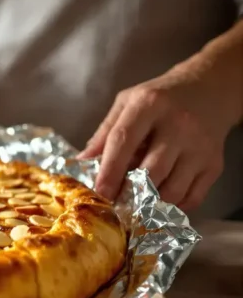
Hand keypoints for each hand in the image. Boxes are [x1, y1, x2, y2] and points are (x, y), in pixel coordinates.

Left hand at [78, 70, 238, 210]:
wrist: (210, 89)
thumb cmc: (160, 99)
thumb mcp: (128, 103)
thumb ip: (105, 131)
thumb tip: (82, 161)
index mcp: (150, 105)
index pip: (124, 141)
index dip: (109, 170)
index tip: (98, 192)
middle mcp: (178, 125)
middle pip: (150, 171)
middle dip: (129, 194)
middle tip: (114, 205)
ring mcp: (200, 147)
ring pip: (172, 190)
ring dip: (149, 205)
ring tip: (134, 207)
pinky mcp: (215, 164)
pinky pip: (192, 197)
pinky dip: (172, 208)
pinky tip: (158, 204)